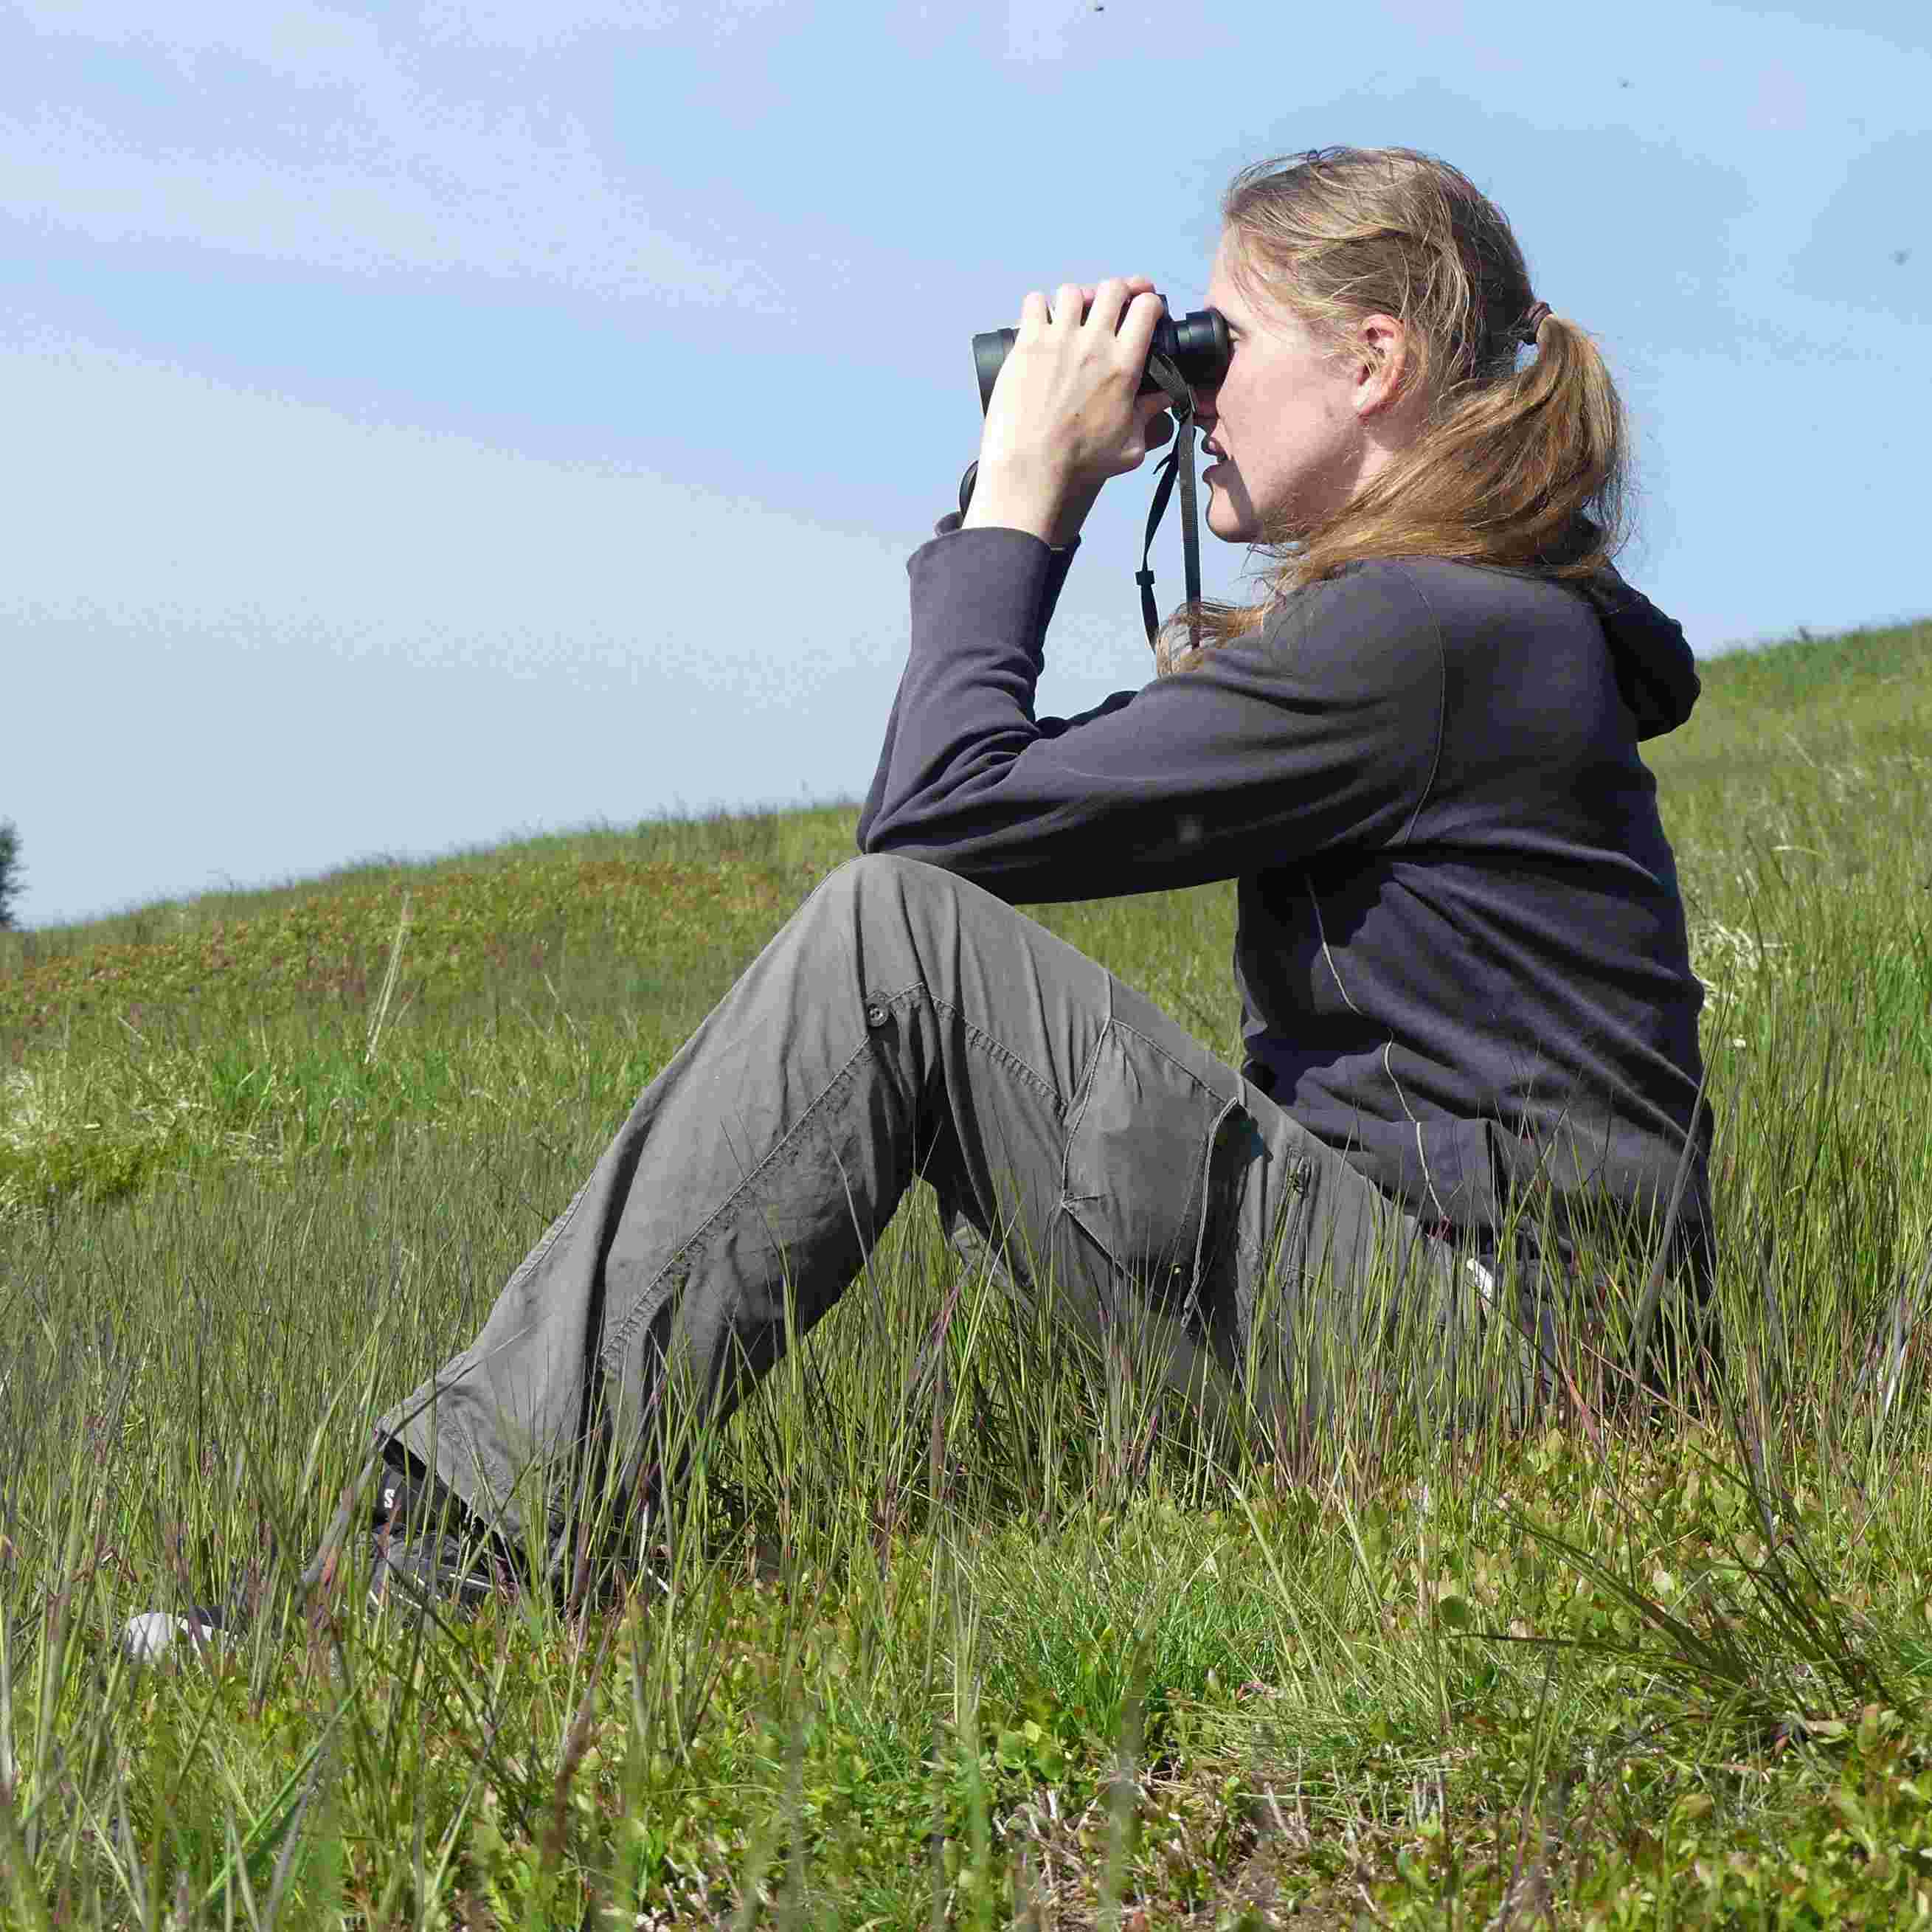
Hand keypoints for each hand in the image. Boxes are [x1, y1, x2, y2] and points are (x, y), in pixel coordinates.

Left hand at [963, 276, 1175, 544]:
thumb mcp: (1129, 446)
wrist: (1032, 468)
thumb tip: (1165, 398)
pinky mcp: (1027, 343)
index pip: (1146, 308)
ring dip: (1076, 299)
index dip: (1149, 302)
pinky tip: (1039, 322)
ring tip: (1072, 317)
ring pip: (1073, 291)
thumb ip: (1150, 418)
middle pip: (1112, 288)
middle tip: (1111, 306)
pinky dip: (1038, 307)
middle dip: (1115, 292)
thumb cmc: (1080, 463)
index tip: (1145, 309)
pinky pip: (1034, 302)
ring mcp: (1059, 339)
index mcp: (1125, 364)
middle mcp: (1094, 343)